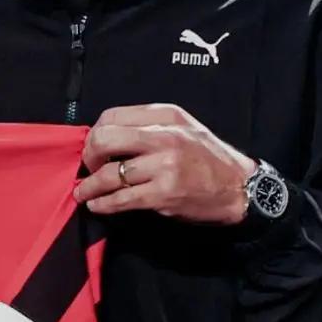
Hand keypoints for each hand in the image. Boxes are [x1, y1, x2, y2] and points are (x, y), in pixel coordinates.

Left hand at [74, 103, 257, 222]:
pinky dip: (103, 204)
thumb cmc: (208, 157)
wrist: (239, 187)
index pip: (112, 116)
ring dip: (89, 186)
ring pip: (110, 174)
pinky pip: (122, 199)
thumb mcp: (183, 127)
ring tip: (82, 193)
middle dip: (88, 156)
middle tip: (89, 169)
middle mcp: (163, 137)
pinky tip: (97, 206)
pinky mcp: (164, 194)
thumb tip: (108, 136)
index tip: (94, 148)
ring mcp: (164, 166)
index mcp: (165, 116)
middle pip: (104, 139)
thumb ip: (150, 125)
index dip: (95, 133)